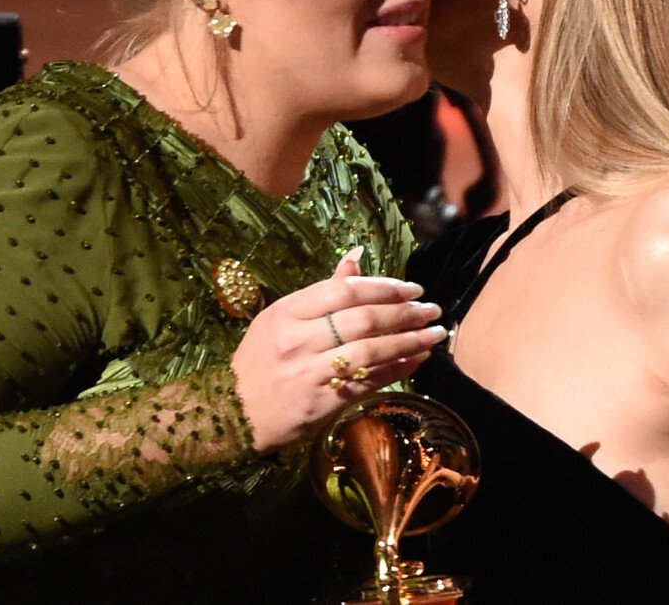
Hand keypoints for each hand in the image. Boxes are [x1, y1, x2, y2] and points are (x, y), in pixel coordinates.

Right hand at [231, 249, 444, 451]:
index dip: (384, 287)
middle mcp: (298, 340)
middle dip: (405, 313)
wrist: (234, 413)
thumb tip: (357, 255)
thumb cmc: (261, 359)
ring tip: (435, 334)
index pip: (344, 291)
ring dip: (409, 341)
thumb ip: (323, 290)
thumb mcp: (282, 317)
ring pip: (370, 351)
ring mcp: (310, 372)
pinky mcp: (322, 402)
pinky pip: (368, 382)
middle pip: (362, 319)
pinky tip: (417, 359)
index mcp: (287, 312)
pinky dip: (397, 368)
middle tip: (431, 309)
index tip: (412, 288)